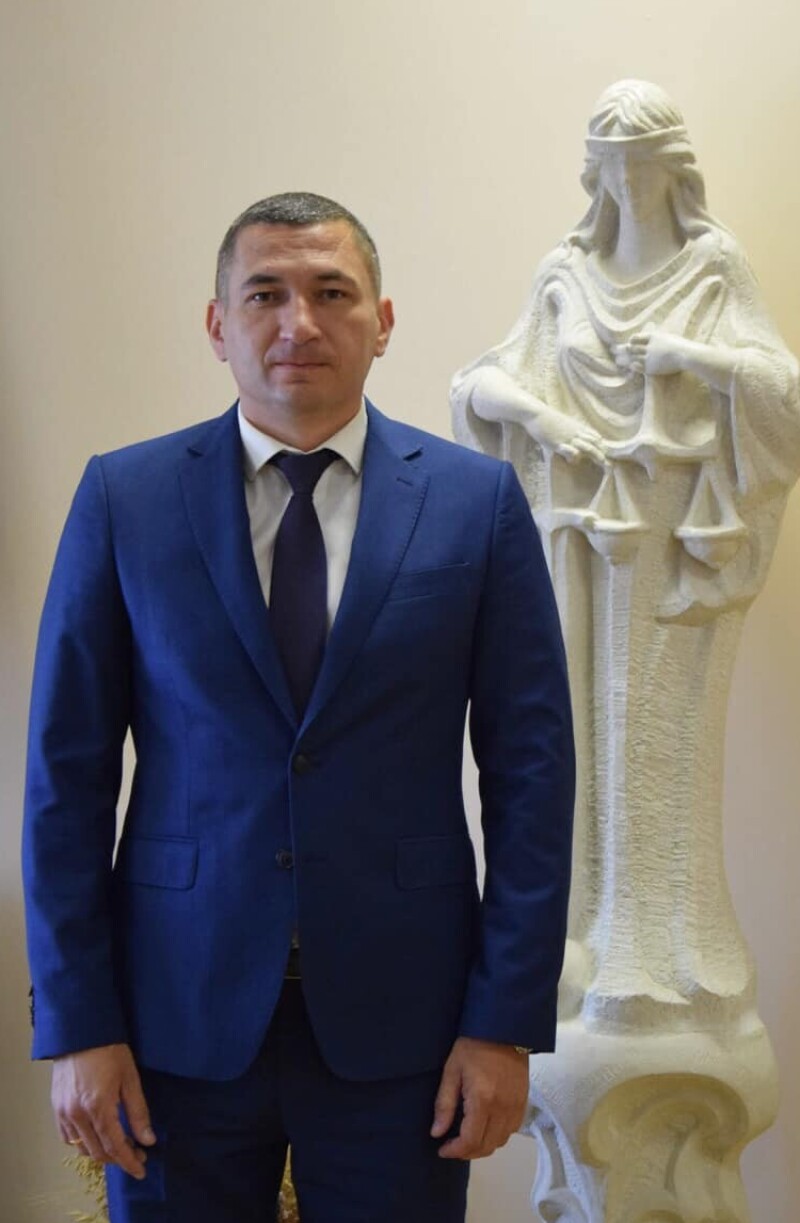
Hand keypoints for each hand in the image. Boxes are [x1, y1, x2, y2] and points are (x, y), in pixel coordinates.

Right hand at [52, 1043, 155, 1179]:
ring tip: (120, 1144)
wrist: (81, 1031)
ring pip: (81, 1147)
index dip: (129, 1162)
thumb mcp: (130, 1079)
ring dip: (101, 1151)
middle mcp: (77, 1115)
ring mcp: (63, 1112)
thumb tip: (148, 1140)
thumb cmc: (110, 1050)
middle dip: (119, 1158)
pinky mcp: (56, 1107)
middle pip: (98, 1151)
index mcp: (98, 1107)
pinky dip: (83, 1142)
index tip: (141, 1170)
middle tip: (137, 1153)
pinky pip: (67, 1137)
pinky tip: (97, 1135)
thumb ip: (138, 1112)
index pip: (115, 1146)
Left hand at [431, 1037, 528, 1159]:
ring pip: (500, 1142)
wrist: (504, 1029)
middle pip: (486, 1147)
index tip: (442, 1148)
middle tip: (452, 1145)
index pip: (470, 1141)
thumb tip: (436, 1132)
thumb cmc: (473, 1046)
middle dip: (466, 1152)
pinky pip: (511, 1131)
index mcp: (482, 1100)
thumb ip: (445, 1104)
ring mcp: (515, 1107)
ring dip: (482, 1145)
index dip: (455, 1151)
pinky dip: (497, 1136)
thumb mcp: (452, 1070)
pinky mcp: (523, 1103)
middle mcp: (502, 1109)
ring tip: (467, 1137)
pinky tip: (485, 1126)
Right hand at [523, 408, 605, 464]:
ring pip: (587, 447)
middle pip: (594, 443)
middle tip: (610, 464)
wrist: (536, 414)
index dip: (601, 446)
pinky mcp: (558, 443)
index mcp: (577, 427)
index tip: (607, 454)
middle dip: (603, 453)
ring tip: (603, 463)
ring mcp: (568, 438)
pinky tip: (571, 461)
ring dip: (596, 455)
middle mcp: (575, 432)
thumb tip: (570, 441)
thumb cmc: (546, 419)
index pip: (594, 436)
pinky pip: (572, 452)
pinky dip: (574, 458)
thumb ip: (569, 431)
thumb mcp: (562, 424)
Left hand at [613, 331, 688, 376]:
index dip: (632, 341)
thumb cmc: (683, 346)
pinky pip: (637, 366)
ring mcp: (648, 356)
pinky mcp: (650, 367)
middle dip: (621, 348)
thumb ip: (663, 339)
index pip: (637, 338)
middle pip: (631, 347)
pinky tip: (628, 366)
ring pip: (632, 357)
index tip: (628, 342)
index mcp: (654, 336)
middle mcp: (648, 345)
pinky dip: (632, 366)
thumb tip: (661, 337)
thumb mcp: (671, 338)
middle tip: (612, 349)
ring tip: (616, 360)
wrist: (686, 354)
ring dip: (623, 358)